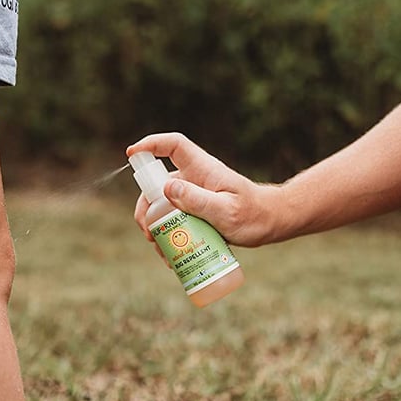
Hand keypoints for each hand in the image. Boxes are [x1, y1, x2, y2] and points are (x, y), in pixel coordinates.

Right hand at [125, 133, 276, 247]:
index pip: (173, 145)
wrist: (270, 224)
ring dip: (155, 228)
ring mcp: (193, 196)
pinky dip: (167, 237)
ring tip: (162, 252)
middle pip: (157, 184)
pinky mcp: (194, 212)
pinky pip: (173, 221)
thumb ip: (198, 200)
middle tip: (148, 233)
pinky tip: (171, 256)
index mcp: (202, 168)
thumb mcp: (226, 211)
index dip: (151, 144)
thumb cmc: (254, 215)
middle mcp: (194, 179)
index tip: (131, 154)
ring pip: (161, 206)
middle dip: (146, 208)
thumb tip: (166, 189)